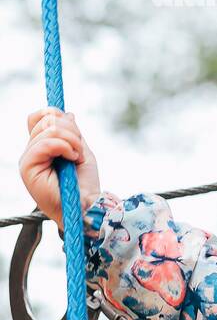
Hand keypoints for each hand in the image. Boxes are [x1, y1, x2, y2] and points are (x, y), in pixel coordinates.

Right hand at [19, 107, 101, 234]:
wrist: (87, 206)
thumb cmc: (84, 184)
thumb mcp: (81, 151)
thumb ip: (72, 133)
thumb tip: (67, 113)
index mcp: (41, 147)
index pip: (39, 117)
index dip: (57, 114)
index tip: (76, 132)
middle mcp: (31, 152)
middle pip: (45, 119)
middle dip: (71, 129)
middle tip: (79, 150)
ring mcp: (28, 159)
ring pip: (48, 128)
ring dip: (72, 139)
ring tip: (77, 157)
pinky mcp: (27, 168)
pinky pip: (45, 143)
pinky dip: (65, 146)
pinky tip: (73, 159)